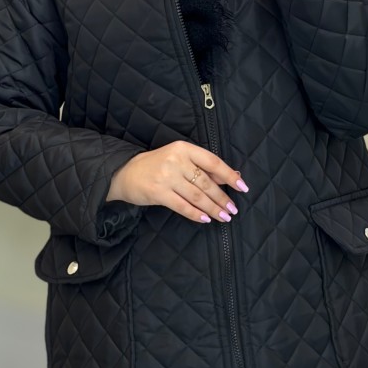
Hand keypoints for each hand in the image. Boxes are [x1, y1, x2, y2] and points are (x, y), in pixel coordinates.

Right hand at [106, 141, 249, 223]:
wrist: (124, 173)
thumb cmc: (157, 166)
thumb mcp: (179, 159)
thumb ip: (203, 168)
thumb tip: (233, 177)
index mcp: (184, 148)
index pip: (212, 162)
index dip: (229, 175)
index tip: (243, 187)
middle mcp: (176, 160)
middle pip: (206, 182)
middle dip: (222, 198)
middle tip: (233, 209)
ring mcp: (166, 176)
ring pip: (197, 196)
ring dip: (213, 208)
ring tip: (224, 216)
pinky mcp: (158, 192)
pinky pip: (182, 206)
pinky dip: (196, 214)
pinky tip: (205, 219)